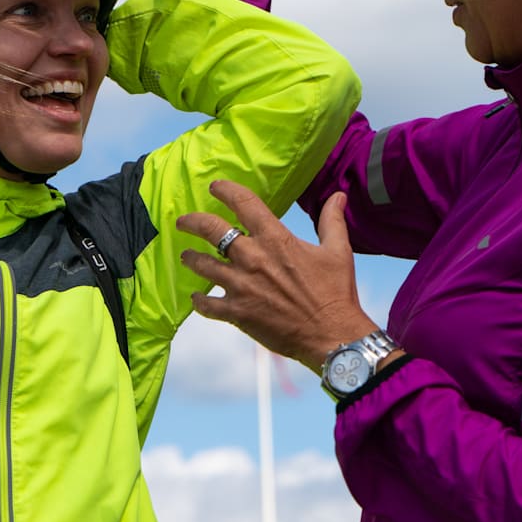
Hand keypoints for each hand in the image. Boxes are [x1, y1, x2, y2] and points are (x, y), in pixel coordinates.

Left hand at [177, 181, 378, 372]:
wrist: (331, 335)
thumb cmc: (336, 292)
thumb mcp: (338, 251)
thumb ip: (332, 221)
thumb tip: (339, 195)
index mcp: (275, 239)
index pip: (243, 202)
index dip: (225, 190)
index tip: (215, 187)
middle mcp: (253, 258)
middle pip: (210, 229)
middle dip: (192, 222)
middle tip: (183, 221)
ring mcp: (241, 285)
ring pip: (202, 265)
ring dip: (191, 259)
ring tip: (186, 257)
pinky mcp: (237, 312)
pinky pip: (206, 304)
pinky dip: (199, 301)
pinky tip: (196, 298)